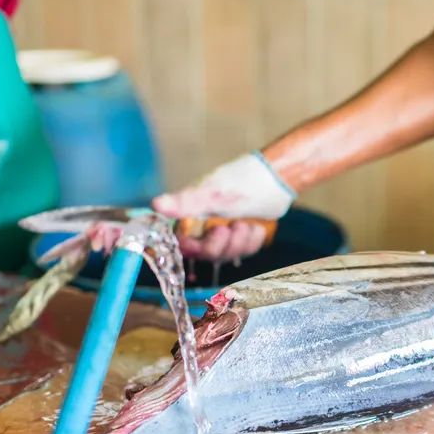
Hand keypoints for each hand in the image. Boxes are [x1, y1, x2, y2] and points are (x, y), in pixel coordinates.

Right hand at [152, 152, 295, 260]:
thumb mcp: (214, 194)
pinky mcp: (243, 236)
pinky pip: (244, 250)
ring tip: (246, 224)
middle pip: (206, 253)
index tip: (203, 241)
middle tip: (231, 228)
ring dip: (240, 242)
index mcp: (194, 214)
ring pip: (227, 254)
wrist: (277, 179)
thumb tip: (156, 205)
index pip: (183, 242)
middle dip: (222, 244)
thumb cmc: (243, 180)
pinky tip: (256, 227)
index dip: (192, 248)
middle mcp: (207, 225)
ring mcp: (226, 231)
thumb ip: (185, 203)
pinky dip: (252, 240)